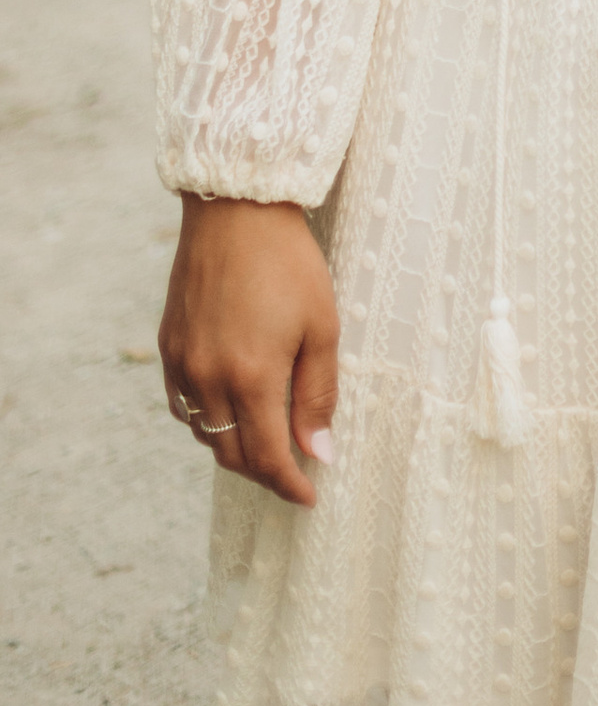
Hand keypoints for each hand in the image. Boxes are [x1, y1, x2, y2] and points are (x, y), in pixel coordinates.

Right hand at [159, 195, 338, 506]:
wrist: (236, 208)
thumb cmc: (289, 262)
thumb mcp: (321, 326)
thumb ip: (317, 395)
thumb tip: (318, 453)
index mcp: (250, 377)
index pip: (267, 458)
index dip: (289, 485)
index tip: (309, 497)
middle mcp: (207, 379)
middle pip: (232, 454)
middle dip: (264, 472)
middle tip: (292, 473)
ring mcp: (182, 364)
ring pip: (204, 433)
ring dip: (234, 447)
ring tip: (266, 443)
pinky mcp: (168, 346)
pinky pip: (183, 405)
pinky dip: (206, 420)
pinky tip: (230, 408)